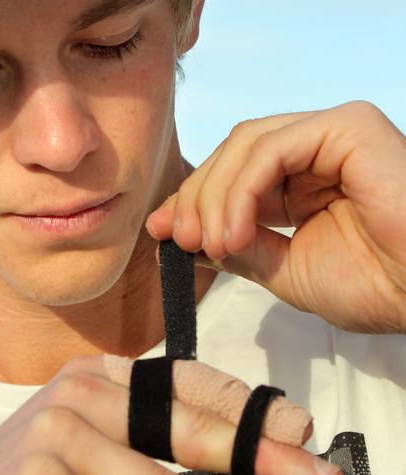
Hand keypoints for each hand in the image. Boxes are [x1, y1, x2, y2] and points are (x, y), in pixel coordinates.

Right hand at [0, 355, 341, 474]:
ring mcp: (57, 431)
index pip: (182, 380)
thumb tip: (239, 471)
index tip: (298, 428)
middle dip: (259, 458)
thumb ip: (148, 445)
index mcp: (92, 376)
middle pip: (188, 428)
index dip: (244, 408)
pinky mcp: (41, 474)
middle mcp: (77, 392)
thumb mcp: (91, 447)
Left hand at [147, 101, 405, 332]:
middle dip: (195, 197)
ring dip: (213, 196)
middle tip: (178, 239)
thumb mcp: (282, 268)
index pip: (231, 173)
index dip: (192, 200)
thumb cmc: (373, 285)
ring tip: (208, 243)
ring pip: (245, 145)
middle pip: (232, 153)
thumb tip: (181, 240)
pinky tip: (231, 232)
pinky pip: (271, 149)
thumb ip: (235, 248)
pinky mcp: (348, 127)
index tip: (162, 232)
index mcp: (301, 178)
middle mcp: (315, 150)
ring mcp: (332, 133)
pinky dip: (240, 190)